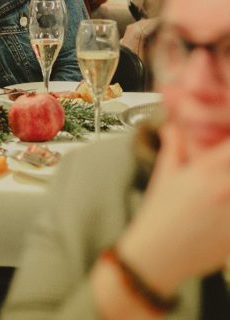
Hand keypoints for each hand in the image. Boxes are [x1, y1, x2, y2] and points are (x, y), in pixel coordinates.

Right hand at [118, 125, 229, 294]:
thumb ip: (174, 144)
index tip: (226, 135)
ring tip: (221, 189)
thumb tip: (175, 126)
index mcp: (206, 171)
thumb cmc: (159, 215)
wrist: (158, 255)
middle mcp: (224, 189)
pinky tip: (221, 208)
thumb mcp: (164, 173)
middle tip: (223, 169)